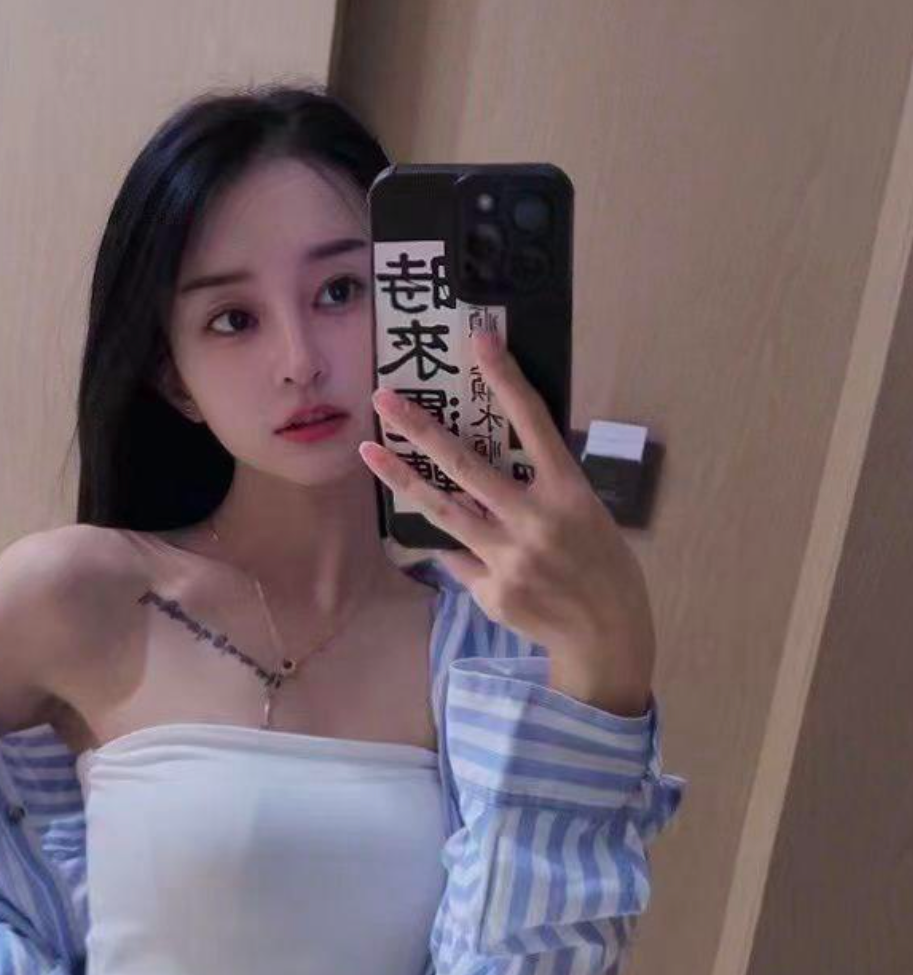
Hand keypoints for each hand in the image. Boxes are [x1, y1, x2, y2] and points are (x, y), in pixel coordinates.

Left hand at [360, 329, 655, 716]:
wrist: (605, 634)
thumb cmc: (599, 564)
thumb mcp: (585, 513)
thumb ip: (542, 487)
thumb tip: (489, 461)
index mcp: (569, 492)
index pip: (533, 423)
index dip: (506, 379)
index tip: (480, 340)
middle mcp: (536, 521)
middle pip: (467, 466)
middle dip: (421, 428)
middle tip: (384, 398)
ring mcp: (509, 558)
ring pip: (444, 510)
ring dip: (402, 478)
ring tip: (370, 451)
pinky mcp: (491, 590)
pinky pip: (456, 556)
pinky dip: (447, 542)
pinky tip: (431, 532)